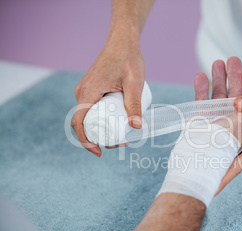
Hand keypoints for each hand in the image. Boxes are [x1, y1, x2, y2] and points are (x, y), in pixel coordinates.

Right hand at [71, 38, 144, 156]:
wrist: (123, 42)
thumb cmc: (128, 59)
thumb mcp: (134, 83)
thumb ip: (134, 104)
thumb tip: (136, 127)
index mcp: (87, 92)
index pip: (79, 123)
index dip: (85, 141)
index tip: (98, 151)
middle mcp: (82, 92)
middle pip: (85, 123)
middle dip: (100, 138)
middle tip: (122, 143)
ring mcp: (86, 91)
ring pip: (89, 117)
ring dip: (102, 129)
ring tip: (123, 135)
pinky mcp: (92, 90)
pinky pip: (92, 109)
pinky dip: (101, 120)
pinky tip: (117, 124)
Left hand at [194, 57, 241, 193]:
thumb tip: (236, 103)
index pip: (236, 167)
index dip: (222, 178)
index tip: (209, 190)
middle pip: (230, 166)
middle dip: (214, 174)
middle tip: (196, 182)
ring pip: (230, 158)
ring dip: (215, 162)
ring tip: (196, 172)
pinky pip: (232, 149)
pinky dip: (220, 151)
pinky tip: (206, 152)